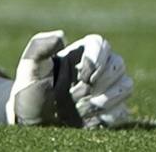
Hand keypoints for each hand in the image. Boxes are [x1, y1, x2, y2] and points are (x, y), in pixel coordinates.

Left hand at [7, 30, 133, 127]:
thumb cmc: (31, 90)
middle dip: (99, 83)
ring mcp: (107, 90)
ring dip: (105, 99)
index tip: (84, 76)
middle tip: (75, 95)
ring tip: (81, 108)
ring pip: (126, 85)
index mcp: (81, 52)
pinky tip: (88, 119)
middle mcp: (99, 68)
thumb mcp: (29, 67)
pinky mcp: (111, 111)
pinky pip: (123, 110)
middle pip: (119, 64)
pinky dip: (108, 116)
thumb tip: (62, 35)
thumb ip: (40, 46)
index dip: (98, 59)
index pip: (102, 44)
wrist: (33, 121)